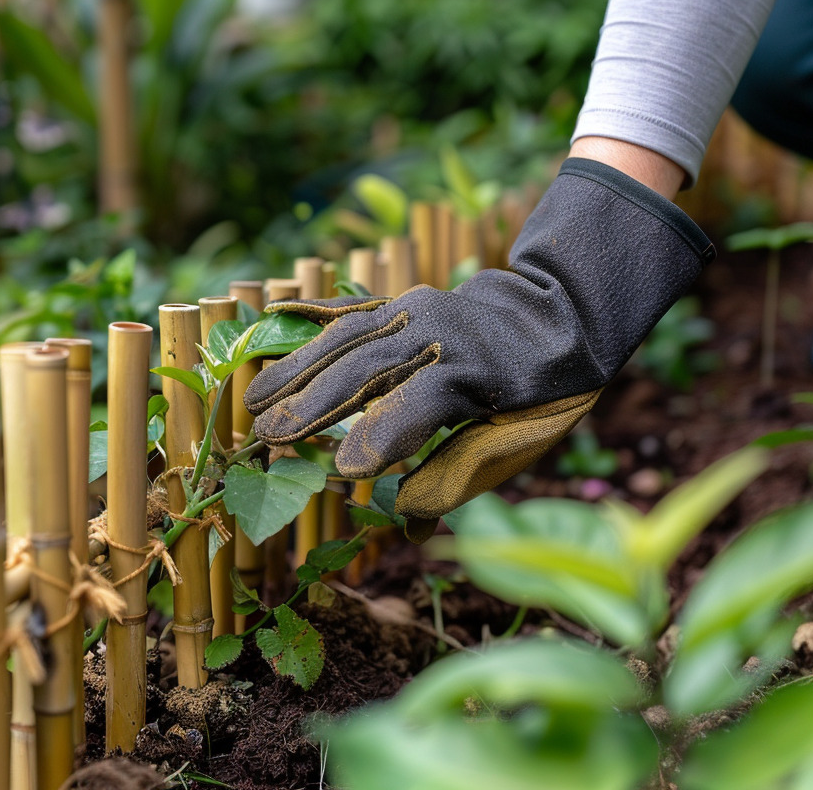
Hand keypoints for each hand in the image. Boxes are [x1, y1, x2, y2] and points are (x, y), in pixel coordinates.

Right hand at [244, 158, 714, 541]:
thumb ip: (455, 475)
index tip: (337, 469)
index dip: (377, 437)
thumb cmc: (533, 402)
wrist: (557, 320)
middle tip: (268, 437)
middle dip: (314, 403)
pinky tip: (269, 321)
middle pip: (367, 369)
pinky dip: (309, 316)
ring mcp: (417, 309)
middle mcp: (441, 335)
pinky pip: (350, 309)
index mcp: (476, 376)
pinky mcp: (403, 299)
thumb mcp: (514, 447)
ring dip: (297, 369)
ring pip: (347, 338)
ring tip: (256, 401)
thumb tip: (400, 513)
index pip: (418, 406)